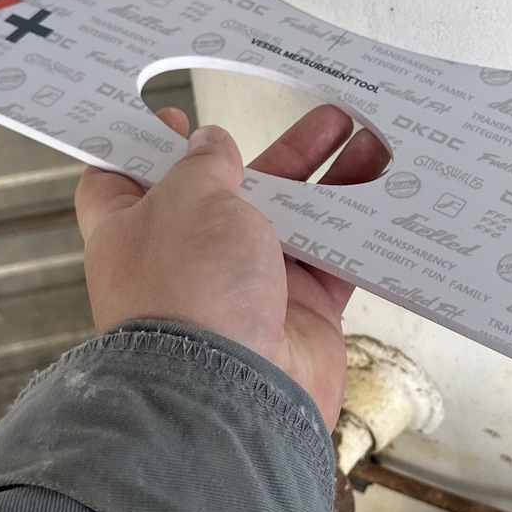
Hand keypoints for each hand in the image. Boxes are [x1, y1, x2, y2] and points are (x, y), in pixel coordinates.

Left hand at [74, 104, 389, 426]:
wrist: (233, 393)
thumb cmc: (189, 296)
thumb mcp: (187, 198)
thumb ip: (204, 164)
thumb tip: (212, 144)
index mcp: (135, 229)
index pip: (125, 180)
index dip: (148, 146)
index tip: (176, 119)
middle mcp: (188, 257)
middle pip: (233, 192)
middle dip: (279, 153)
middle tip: (322, 119)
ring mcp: (245, 286)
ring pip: (293, 220)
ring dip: (331, 180)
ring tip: (370, 138)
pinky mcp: (297, 313)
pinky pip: (334, 261)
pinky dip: (359, 231)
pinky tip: (386, 197)